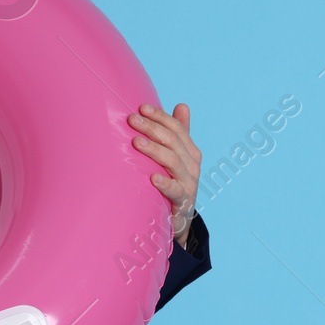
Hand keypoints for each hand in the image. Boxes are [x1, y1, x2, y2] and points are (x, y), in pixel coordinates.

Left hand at [130, 102, 199, 246]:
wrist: (180, 219)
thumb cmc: (175, 182)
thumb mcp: (178, 157)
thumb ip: (180, 133)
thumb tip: (182, 105)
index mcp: (190, 152)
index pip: (177, 128)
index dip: (160, 117)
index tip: (141, 108)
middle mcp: (192, 165)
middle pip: (173, 141)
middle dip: (152, 128)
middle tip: (132, 120)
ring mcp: (189, 184)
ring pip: (173, 161)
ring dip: (155, 150)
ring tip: (136, 142)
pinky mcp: (183, 202)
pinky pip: (176, 191)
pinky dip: (165, 184)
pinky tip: (153, 178)